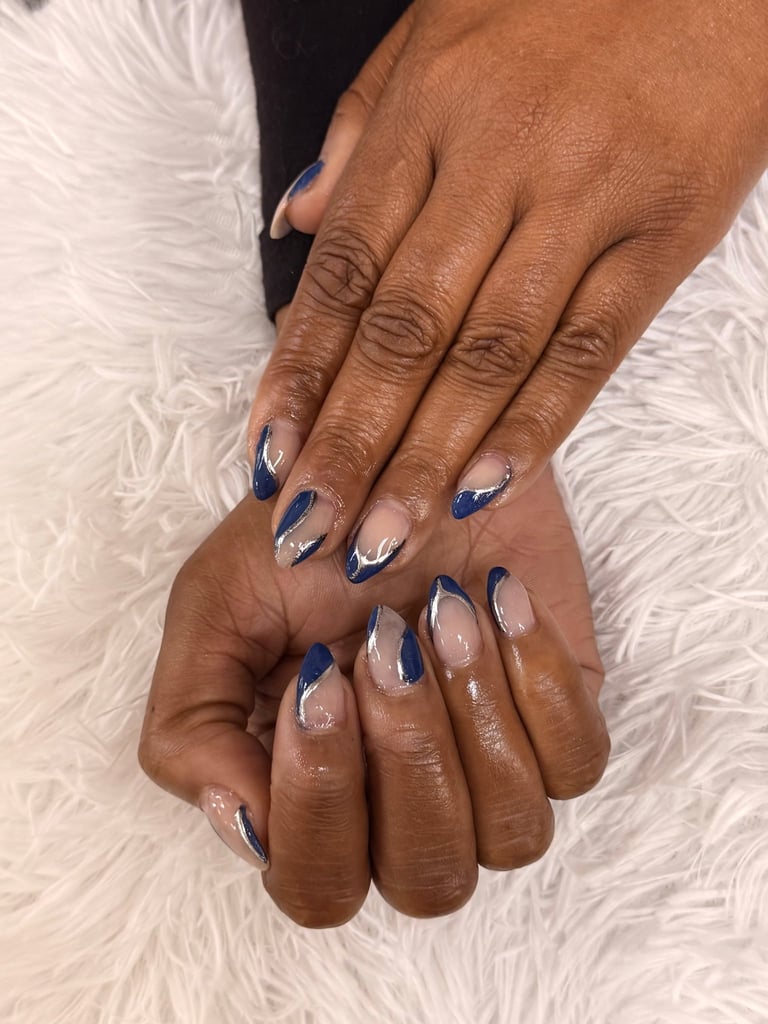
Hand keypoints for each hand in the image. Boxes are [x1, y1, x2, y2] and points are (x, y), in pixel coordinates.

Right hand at [138, 467, 608, 925]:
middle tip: (383, 638)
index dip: (320, 798)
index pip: (316, 885)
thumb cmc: (310, 539)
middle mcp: (405, 810)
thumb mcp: (214, 610)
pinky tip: (498, 599)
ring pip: (512, 834)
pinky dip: (538, 679)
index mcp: (311, 800)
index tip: (317, 676)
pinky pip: (577, 763)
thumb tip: (246, 828)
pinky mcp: (562, 726)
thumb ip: (192, 727)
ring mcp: (493, 775)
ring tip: (442, 605)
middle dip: (405, 754)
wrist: (402, 456)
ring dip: (471, 713)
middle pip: (424, 878)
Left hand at [247, 0, 767, 583]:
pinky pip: (592, 347)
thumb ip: (362, 133)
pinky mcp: (664, 235)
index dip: (299, 373)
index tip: (267, 457)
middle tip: (309, 529)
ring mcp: (585, 202)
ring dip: (428, 459)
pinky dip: (536, 426)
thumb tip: (296, 224)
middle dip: (348, 442)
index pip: (346, 272)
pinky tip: (486, 491)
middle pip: (405, 332)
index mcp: (429, 114)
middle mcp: (499, 162)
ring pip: (489, 355)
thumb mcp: (435, 32)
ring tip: (380, 537)